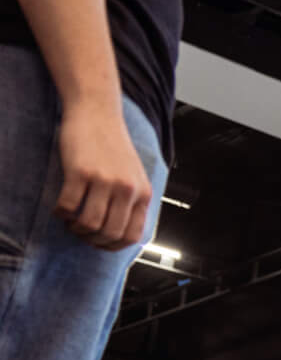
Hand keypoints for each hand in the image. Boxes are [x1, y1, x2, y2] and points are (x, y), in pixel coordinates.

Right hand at [55, 102, 152, 250]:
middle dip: (92, 240)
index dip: (114, 246)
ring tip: (70, 221)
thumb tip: (124, 233)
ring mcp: (105, 180)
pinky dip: (61, 213)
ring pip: (90, 224)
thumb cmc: (112, 146)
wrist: (98, 113)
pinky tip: (60, 208)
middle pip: (110, 233)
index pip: (133, 236)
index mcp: (143, 193)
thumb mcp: (135, 176)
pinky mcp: (81, 172)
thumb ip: (132, 201)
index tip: (100, 243)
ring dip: (76, 229)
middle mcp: (127, 189)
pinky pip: (68, 206)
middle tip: (81, 232)